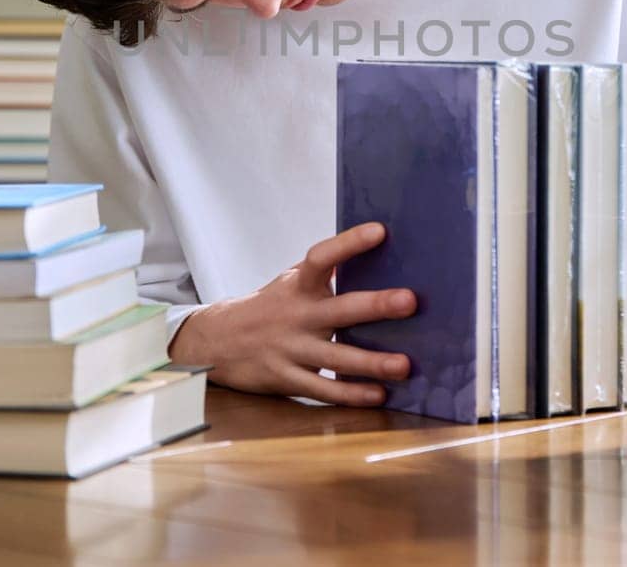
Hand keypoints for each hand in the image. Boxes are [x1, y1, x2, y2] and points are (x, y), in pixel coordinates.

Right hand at [168, 221, 416, 406]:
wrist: (216, 341)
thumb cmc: (271, 306)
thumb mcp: (291, 282)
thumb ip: (326, 273)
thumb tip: (380, 256)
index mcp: (298, 285)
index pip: (322, 257)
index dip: (349, 243)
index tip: (380, 231)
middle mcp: (296, 315)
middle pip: (340, 310)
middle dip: (375, 306)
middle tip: (410, 301)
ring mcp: (291, 349)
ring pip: (336, 357)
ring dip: (372, 362)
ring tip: (405, 365)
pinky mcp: (287, 379)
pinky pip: (324, 389)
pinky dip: (351, 394)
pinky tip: (379, 394)